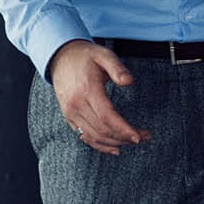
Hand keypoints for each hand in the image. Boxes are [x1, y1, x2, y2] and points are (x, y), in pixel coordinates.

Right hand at [50, 40, 146, 154]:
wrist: (60, 58)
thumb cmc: (85, 56)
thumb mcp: (104, 55)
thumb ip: (117, 68)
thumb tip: (129, 81)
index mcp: (87, 90)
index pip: (107, 117)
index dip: (123, 129)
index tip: (138, 136)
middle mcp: (76, 105)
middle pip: (102, 130)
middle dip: (124, 137)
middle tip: (143, 137)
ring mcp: (71, 113)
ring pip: (94, 137)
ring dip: (115, 143)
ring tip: (132, 141)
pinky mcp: (69, 117)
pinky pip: (84, 137)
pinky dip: (100, 146)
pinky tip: (114, 148)